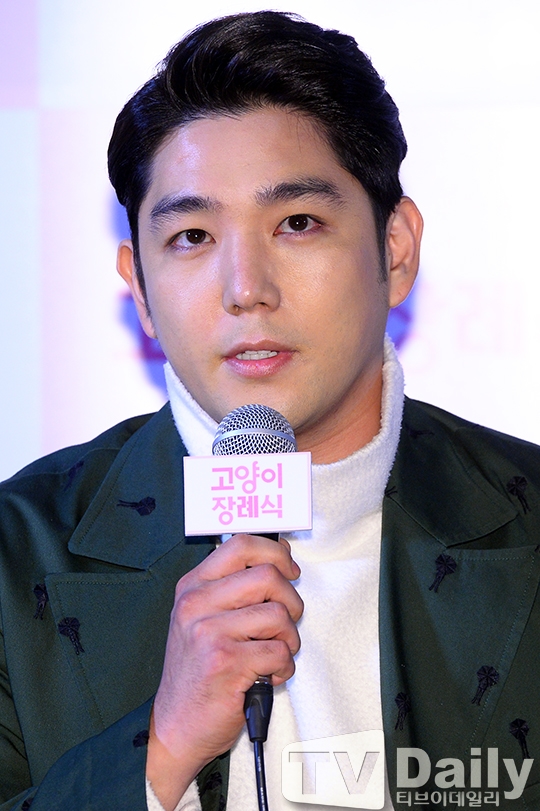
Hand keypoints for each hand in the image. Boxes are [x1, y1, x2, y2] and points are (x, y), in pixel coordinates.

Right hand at [146, 534, 301, 808]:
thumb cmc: (197, 670)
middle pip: (267, 576)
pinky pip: (279, 652)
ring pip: (278, 614)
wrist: (176, 726)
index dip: (275, 552)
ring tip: (275, 652)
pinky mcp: (225, 662)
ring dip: (289, 638)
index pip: (241, 545)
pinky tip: (269, 674)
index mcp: (192, 586)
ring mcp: (209, 632)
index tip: (289, 569)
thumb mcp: (201, 617)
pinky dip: (284, 667)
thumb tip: (279, 557)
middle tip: (287, 620)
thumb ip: (233, 587)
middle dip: (291, 599)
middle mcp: (196, 604)